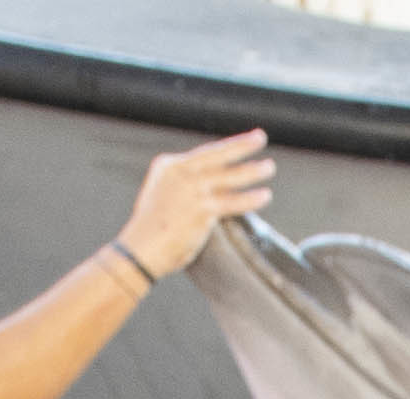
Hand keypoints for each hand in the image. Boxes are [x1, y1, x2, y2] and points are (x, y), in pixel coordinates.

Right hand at [116, 132, 272, 283]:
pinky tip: (264, 195)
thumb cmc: (149, 230)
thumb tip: (205, 188)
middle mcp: (181, 172)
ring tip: (269, 167)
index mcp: (168, 165)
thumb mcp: (160, 195)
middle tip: (260, 137)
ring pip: (230, 176)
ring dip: (253, 170)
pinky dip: (251, 199)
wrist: (140, 249)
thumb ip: (180, 186)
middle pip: (218, 154)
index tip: (240, 145)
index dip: (224, 150)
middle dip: (242, 145)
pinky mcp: (203, 209)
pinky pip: (233, 202)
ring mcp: (193, 189)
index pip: (203, 155)